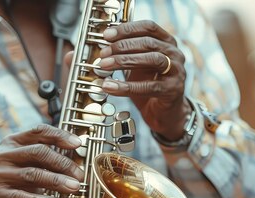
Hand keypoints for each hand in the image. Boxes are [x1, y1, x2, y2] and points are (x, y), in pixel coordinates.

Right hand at [0, 124, 83, 197]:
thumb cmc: (12, 179)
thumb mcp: (25, 161)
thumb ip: (45, 157)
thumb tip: (77, 158)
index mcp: (13, 141)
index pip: (39, 131)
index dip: (60, 135)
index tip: (78, 143)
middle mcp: (4, 154)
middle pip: (38, 152)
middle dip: (63, 163)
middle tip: (80, 174)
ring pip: (33, 174)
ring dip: (57, 181)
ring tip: (74, 187)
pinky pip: (22, 197)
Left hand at [98, 20, 190, 140]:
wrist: (164, 113)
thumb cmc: (148, 86)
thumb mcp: (130, 69)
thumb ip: (111, 58)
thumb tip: (77, 54)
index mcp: (165, 42)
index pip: (148, 27)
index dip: (126, 29)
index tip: (105, 35)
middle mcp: (174, 54)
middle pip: (148, 42)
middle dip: (122, 46)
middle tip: (102, 54)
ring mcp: (176, 72)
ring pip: (152, 59)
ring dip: (125, 61)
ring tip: (104, 67)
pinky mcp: (173, 90)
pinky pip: (149, 86)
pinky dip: (127, 86)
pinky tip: (110, 87)